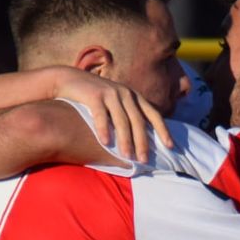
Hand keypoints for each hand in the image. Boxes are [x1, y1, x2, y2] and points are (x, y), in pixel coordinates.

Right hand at [49, 67, 173, 163]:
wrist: (69, 79)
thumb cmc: (95, 97)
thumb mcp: (116, 102)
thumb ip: (128, 115)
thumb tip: (141, 140)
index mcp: (134, 97)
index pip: (153, 114)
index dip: (163, 130)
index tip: (171, 146)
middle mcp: (125, 94)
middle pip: (138, 121)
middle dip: (143, 142)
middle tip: (144, 160)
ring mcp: (110, 93)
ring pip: (121, 120)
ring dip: (125, 140)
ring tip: (128, 156)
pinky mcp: (94, 95)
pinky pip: (100, 115)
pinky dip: (103, 129)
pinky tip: (105, 142)